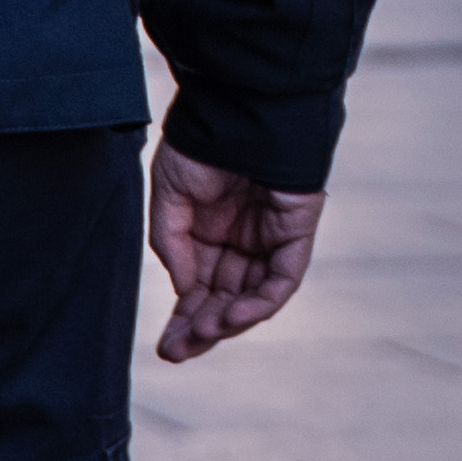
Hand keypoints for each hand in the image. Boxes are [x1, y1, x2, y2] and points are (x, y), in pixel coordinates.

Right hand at [150, 143, 325, 364]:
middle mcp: (242, 242)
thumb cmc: (202, 144)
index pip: (199, 290)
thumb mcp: (170, 197)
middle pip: (225, 301)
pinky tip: (231, 317)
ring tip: (200, 335)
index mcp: (210, 234)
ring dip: (227, 322)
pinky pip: (282, 279)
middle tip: (175, 352)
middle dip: (201, 330)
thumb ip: (171, 244)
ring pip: (252, 297)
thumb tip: (182, 287)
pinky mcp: (296, 232)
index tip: (165, 348)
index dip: (184, 320)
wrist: (238, 108)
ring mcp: (270, 239)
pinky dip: (259, 303)